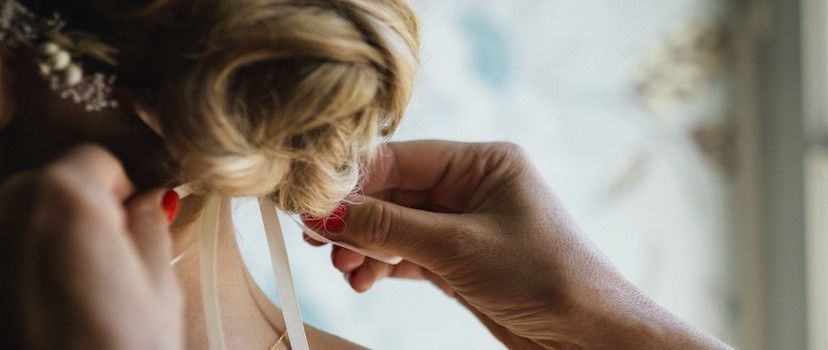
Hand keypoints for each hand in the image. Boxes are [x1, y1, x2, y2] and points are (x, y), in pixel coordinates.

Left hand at [0, 145, 182, 348]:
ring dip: (20, 249)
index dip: (116, 194)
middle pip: (38, 190)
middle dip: (64, 220)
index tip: (123, 224)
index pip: (93, 160)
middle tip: (91, 275)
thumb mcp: (159, 287)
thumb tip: (147, 202)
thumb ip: (148, 224)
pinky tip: (18, 323)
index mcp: (60, 194)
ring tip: (52, 304)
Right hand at [306, 140, 727, 348]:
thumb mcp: (458, 248)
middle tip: (318, 238)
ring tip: (343, 267)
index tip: (312, 202)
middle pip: (393, 193)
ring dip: (365, 247)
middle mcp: (473, 188)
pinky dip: (382, 266)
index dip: (353, 180)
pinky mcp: (460, 261)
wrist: (590, 337)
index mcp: (484, 163)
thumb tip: (327, 213)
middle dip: (355, 218)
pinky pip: (407, 254)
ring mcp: (465, 225)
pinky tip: (362, 279)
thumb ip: (387, 229)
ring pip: (395, 227)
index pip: (400, 159)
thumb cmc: (546, 278)